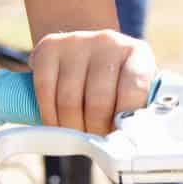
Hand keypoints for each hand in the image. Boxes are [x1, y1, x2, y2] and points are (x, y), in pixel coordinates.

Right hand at [28, 30, 156, 133]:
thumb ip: (136, 109)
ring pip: (69, 100)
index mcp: (137, 53)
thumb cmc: (115, 77)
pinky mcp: (49, 46)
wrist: (87, 48)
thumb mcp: (134, 85)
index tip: (118, 136)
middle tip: (95, 139)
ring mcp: (78, 42)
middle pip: (98, 100)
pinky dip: (49, 115)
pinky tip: (56, 123)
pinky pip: (45, 90)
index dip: (124, 120)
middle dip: (95, 129)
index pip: (134, 90)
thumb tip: (130, 142)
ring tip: (77, 133)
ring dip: (71, 127)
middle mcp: (109, 42)